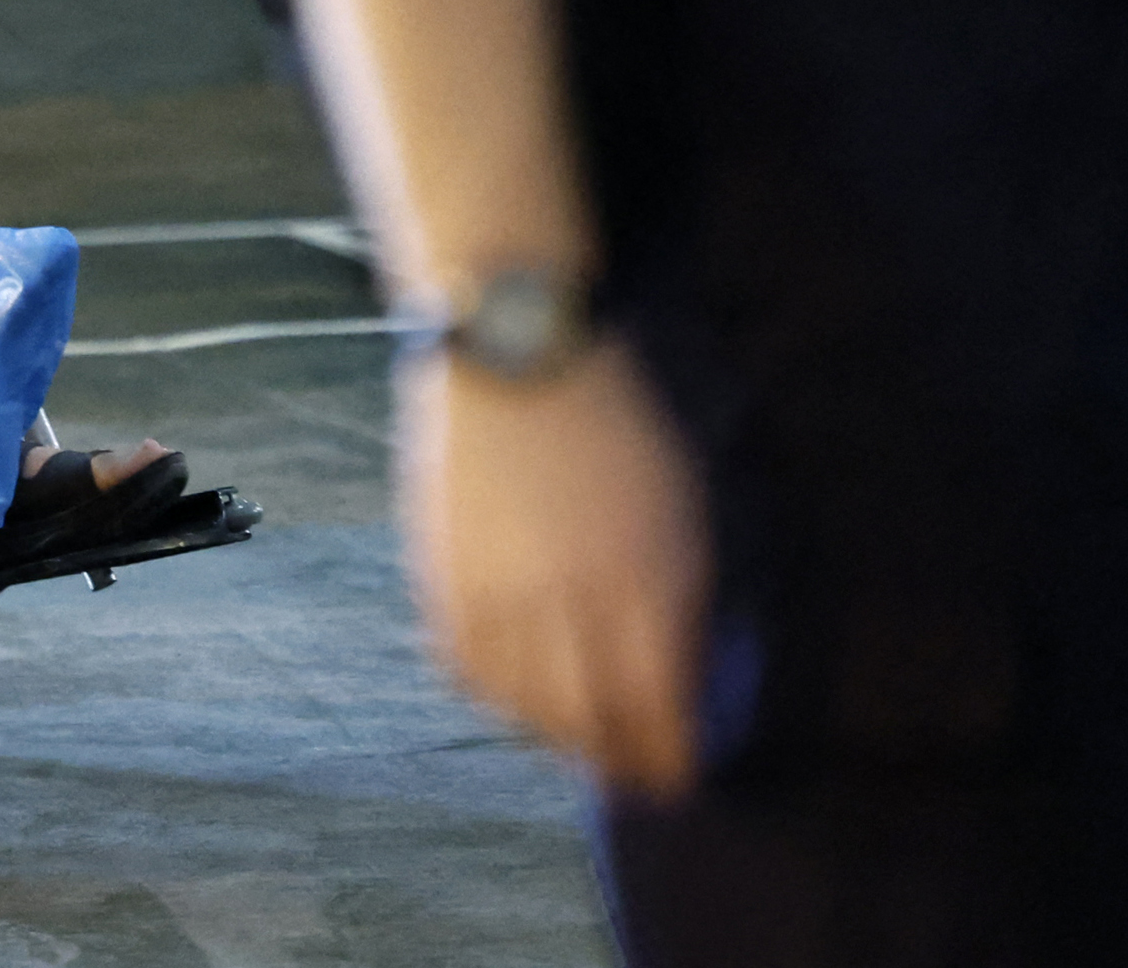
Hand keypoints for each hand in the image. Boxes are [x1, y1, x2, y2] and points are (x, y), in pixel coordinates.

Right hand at [400, 339, 708, 797]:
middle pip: (589, 724)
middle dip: (615, 764)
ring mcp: (495, 590)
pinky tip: (512, 694)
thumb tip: (690, 679)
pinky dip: (492, 696)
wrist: (514, 348)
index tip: (680, 779)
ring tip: (573, 742)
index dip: (669, 761)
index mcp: (646, 581)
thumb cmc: (616, 421)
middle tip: (630, 778)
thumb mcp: (683, 508)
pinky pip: (463, 668)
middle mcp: (567, 599)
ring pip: (522, 707)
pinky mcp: (438, 574)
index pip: (659, 713)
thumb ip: (689, 598)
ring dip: (553, 738)